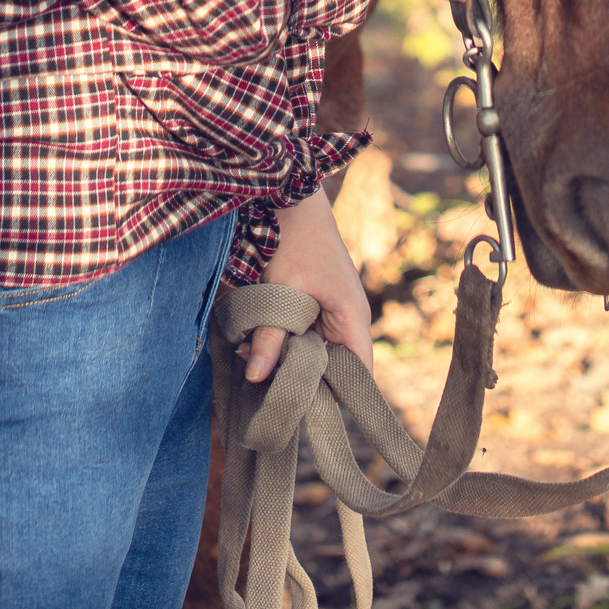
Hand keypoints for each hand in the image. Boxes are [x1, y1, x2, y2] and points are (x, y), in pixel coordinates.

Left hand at [243, 186, 373, 383]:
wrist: (289, 196)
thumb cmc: (295, 239)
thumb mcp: (282, 293)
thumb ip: (270, 337)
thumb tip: (255, 378)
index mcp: (353, 320)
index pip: (358, 377)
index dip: (335, 399)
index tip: (301, 412)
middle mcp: (346, 321)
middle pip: (332, 370)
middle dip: (300, 381)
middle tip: (264, 389)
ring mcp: (329, 312)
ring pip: (312, 354)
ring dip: (285, 360)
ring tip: (251, 362)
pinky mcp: (311, 305)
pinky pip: (300, 336)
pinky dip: (279, 343)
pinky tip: (251, 345)